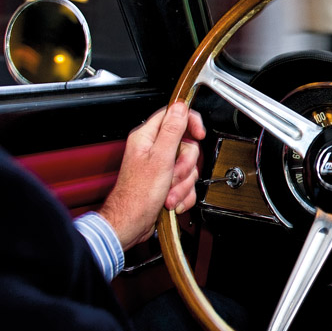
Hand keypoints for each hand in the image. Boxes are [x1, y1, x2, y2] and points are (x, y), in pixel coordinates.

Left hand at [98, 103, 206, 249]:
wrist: (132, 223)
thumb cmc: (137, 195)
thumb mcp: (160, 158)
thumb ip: (172, 130)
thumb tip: (180, 106)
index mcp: (147, 137)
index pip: (173, 116)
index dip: (190, 123)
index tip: (199, 134)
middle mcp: (153, 150)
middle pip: (186, 145)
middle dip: (185, 165)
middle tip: (175, 173)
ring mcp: (160, 167)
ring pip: (187, 167)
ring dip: (183, 184)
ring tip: (169, 192)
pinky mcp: (166, 183)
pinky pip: (186, 183)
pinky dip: (182, 194)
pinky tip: (172, 200)